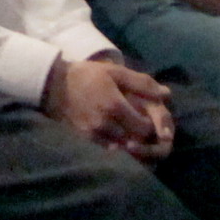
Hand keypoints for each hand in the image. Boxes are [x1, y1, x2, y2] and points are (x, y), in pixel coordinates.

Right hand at [43, 55, 173, 161]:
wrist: (53, 86)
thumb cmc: (87, 75)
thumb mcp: (115, 72)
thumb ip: (142, 83)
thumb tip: (166, 94)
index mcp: (115, 106)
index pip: (144, 127)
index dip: (151, 124)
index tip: (149, 115)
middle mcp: (106, 123)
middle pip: (135, 139)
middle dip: (141, 133)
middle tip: (140, 121)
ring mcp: (95, 132)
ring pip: (123, 144)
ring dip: (129, 138)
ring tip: (128, 125)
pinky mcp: (86, 137)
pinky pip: (109, 146)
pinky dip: (116, 141)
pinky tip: (114, 129)